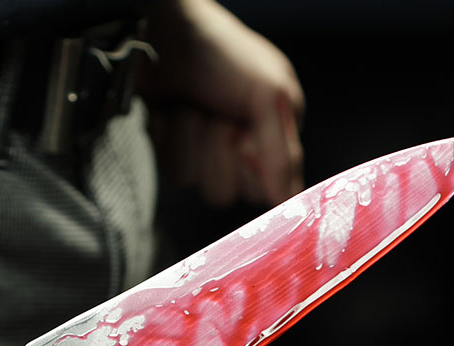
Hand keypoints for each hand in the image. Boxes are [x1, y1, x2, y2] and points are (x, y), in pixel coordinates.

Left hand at [143, 0, 304, 206]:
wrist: (167, 34)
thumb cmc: (225, 55)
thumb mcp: (268, 96)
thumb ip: (282, 154)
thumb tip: (286, 202)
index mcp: (274, 135)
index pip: (267, 190)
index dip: (252, 167)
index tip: (245, 138)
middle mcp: (241, 149)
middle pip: (227, 193)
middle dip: (217, 150)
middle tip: (218, 113)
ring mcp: (204, 152)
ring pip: (196, 183)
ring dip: (191, 140)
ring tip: (192, 106)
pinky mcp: (173, 150)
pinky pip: (171, 171)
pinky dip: (168, 137)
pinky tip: (171, 110)